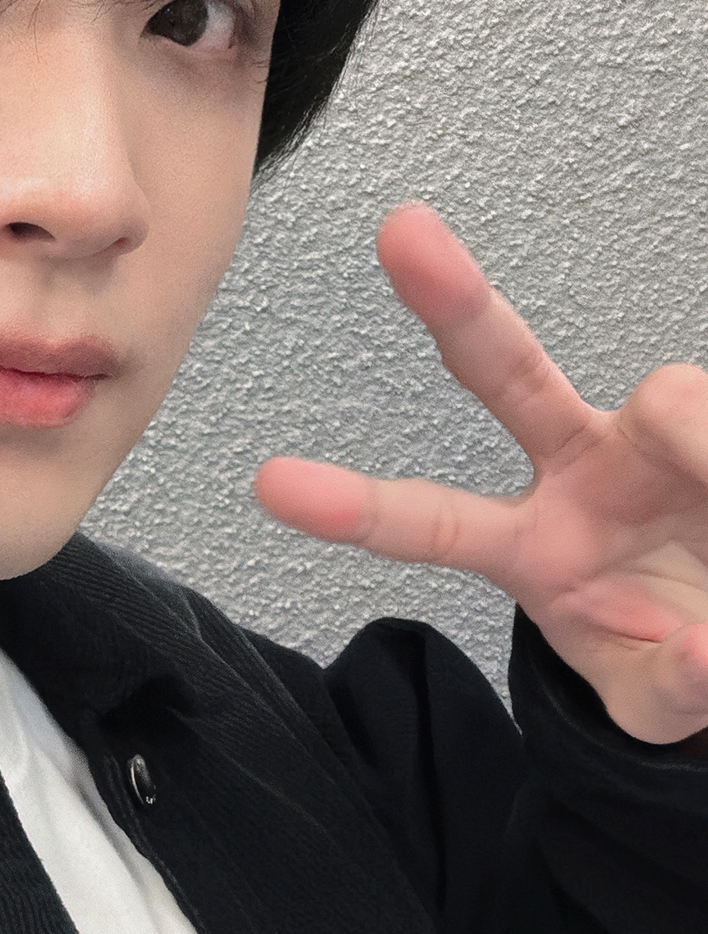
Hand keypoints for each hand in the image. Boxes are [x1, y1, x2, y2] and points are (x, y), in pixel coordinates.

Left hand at [254, 204, 707, 748]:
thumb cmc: (682, 659)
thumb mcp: (662, 701)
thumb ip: (673, 686)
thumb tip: (704, 654)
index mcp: (532, 545)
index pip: (430, 522)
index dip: (354, 507)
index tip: (268, 485)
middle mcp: (581, 471)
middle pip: (506, 372)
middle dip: (455, 302)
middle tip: (400, 232)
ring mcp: (654, 441)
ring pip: (670, 402)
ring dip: (705, 448)